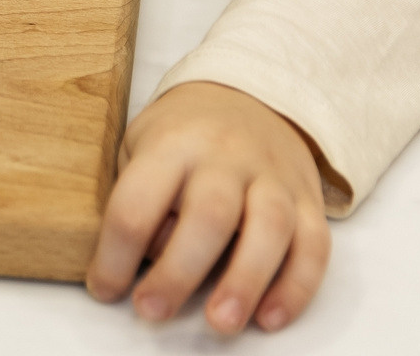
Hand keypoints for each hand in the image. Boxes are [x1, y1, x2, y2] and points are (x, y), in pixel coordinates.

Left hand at [85, 81, 330, 333]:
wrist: (247, 96)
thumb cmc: (182, 136)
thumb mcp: (141, 146)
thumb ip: (143, 198)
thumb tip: (150, 258)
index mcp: (173, 144)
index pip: (138, 200)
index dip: (116, 252)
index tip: (105, 289)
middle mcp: (227, 156)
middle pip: (208, 214)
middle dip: (179, 271)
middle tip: (153, 311)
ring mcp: (273, 177)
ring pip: (269, 228)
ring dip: (245, 281)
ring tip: (221, 324)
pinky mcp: (308, 200)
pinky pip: (314, 245)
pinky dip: (297, 287)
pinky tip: (271, 318)